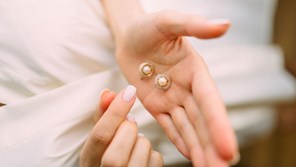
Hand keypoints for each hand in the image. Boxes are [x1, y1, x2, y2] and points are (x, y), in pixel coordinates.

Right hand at [80, 86, 162, 166]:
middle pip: (116, 155)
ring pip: (142, 150)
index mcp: (89, 161)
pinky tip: (143, 156)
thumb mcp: (100, 136)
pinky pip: (157, 159)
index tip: (129, 92)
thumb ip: (103, 114)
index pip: (100, 137)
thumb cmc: (108, 152)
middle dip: (128, 129)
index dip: (115, 112)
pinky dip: (153, 152)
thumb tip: (108, 93)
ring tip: (134, 144)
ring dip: (142, 139)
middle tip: (129, 123)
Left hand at [115, 10, 237, 165]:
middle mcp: (187, 88)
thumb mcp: (169, 22)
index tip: (227, 149)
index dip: (219, 124)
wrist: (128, 37)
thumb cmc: (147, 27)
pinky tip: (189, 156)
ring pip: (188, 127)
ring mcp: (172, 99)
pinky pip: (169, 126)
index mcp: (195, 71)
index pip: (209, 101)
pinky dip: (179, 141)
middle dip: (212, 145)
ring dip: (198, 149)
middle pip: (202, 121)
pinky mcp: (156, 105)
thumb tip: (225, 25)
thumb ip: (194, 25)